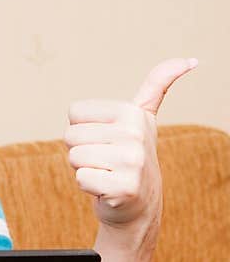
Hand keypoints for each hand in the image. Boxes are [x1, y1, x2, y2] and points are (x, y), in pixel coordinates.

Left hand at [63, 56, 197, 230]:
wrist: (140, 202)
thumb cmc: (130, 155)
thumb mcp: (143, 116)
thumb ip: (157, 85)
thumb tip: (191, 59)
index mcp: (133, 112)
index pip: (74, 113)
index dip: (83, 130)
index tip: (105, 140)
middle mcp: (135, 134)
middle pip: (71, 136)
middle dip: (81, 151)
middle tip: (104, 160)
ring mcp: (132, 162)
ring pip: (75, 158)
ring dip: (84, 169)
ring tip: (106, 172)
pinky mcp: (124, 187)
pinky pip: (81, 179)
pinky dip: (88, 187)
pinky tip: (107, 188)